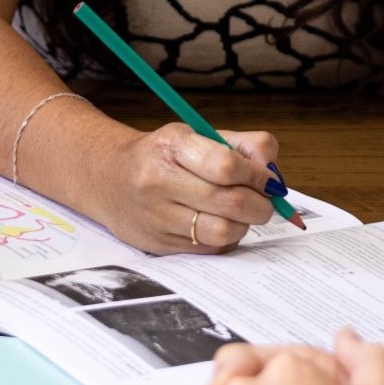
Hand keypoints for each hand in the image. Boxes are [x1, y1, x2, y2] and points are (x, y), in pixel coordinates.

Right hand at [89, 123, 283, 254]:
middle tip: (265, 202)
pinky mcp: (158, 244)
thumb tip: (273, 174)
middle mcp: (158, 181)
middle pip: (230, 202)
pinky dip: (226, 239)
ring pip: (222, 231)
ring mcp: (156, 216)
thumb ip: (244, 146)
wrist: (109, 178)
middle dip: (260, 205)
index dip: (259, 176)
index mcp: (172, 145)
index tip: (270, 180)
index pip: (227, 165)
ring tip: (241, 214)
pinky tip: (219, 224)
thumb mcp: (199, 135)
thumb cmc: (164, 156)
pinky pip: (209, 249)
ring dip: (244, 225)